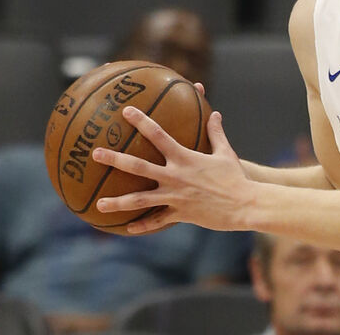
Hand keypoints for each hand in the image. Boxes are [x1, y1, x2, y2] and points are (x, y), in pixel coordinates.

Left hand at [93, 106, 254, 234]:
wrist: (244, 204)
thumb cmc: (236, 177)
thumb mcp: (226, 153)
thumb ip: (216, 133)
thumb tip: (215, 113)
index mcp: (185, 158)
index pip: (159, 135)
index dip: (142, 122)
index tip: (127, 112)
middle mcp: (175, 176)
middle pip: (138, 166)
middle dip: (115, 159)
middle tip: (95, 153)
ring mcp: (175, 197)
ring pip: (140, 199)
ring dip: (118, 202)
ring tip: (99, 204)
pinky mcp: (179, 214)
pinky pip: (157, 220)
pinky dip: (143, 225)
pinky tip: (128, 228)